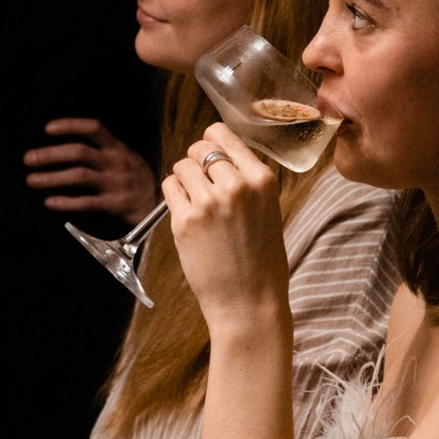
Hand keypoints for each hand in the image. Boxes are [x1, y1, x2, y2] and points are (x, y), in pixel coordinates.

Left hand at [23, 120, 156, 219]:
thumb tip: (65, 148)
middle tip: (28, 159)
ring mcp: (117, 184)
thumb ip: (103, 152)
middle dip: (51, 154)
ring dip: (52, 177)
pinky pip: (87, 203)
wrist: (162, 208)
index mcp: (118, 148)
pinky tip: (50, 202)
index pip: (93, 128)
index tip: (47, 129)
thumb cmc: (136, 181)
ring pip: (80, 176)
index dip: (70, 126)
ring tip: (32, 180)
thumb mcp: (126, 158)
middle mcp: (117, 163)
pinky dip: (66, 202)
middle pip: (80, 153)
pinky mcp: (116, 205)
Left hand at [161, 120, 288, 328]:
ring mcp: (208, 203)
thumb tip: (218, 157)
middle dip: (196, 160)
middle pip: (200, 148)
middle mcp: (235, 186)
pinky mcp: (185, 221)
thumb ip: (247, 182)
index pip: (224, 136)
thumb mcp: (268, 211)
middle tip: (201, 181)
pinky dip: (174, 195)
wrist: (250, 303)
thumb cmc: (262, 261)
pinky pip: (169, 188)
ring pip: (181, 166)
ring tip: (194, 199)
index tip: (209, 149)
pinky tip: (186, 212)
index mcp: (262, 180)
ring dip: (184, 178)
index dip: (212, 140)